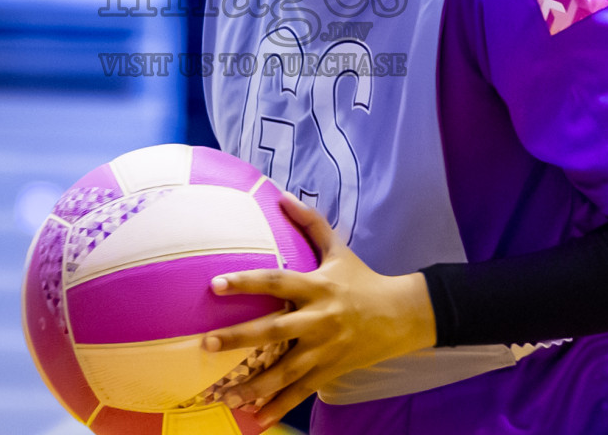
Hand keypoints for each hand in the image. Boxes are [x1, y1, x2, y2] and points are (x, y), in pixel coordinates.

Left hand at [200, 193, 436, 426]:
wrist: (401, 316)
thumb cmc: (362, 279)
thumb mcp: (339, 249)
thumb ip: (311, 223)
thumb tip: (283, 195)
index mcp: (317, 286)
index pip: (276, 281)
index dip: (246, 282)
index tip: (215, 284)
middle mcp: (319, 319)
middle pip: (274, 330)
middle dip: (239, 338)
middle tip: (206, 343)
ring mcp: (325, 349)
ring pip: (285, 370)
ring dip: (254, 385)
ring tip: (224, 395)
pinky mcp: (331, 371)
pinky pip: (302, 392)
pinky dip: (279, 406)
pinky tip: (256, 418)